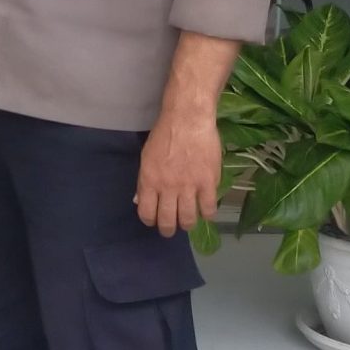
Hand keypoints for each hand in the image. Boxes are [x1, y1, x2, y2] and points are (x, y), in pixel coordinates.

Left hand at [137, 109, 222, 236]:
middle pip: (168, 221)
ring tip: (188, 222)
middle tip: (171, 229)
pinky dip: (207, 214)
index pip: (146, 213)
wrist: (188, 119)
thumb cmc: (164, 135)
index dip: (150, 220)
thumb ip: (144, 181)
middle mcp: (168, 187)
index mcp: (149, 181)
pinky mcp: (208, 182)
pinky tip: (206, 211)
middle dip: (168, 229)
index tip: (154, 220)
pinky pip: (209, 208)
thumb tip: (140, 200)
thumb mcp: (146, 157)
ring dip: (187, 224)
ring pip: (188, 219)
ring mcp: (189, 186)